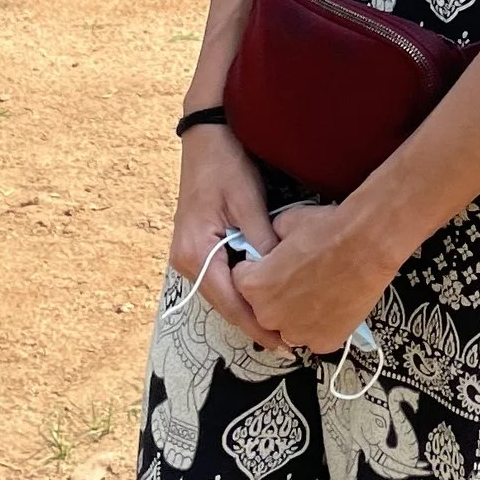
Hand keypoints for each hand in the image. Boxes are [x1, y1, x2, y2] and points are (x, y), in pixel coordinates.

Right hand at [170, 125, 275, 336]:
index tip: (284, 343)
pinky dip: (243, 290)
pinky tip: (264, 297)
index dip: (258, 325)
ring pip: (223, 293)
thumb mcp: (248, 202)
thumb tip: (280, 278)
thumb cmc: (226, 164)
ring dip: (250, 308)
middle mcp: (187, 261)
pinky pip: (221, 278)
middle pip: (225, 303)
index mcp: (196, 252)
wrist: (205, 136)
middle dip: (256, 322)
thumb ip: (261, 242)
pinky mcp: (198, 248)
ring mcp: (190, 256)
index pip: (230, 302)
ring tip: (283, 325)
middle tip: (291, 341)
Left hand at [232, 201, 394, 357]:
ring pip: (288, 326)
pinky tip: (334, 303)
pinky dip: (322, 324)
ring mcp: (297, 333)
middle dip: (275, 294)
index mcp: (253, 287)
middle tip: (299, 277)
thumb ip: (270, 238)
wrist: (367, 244)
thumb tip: (272, 242)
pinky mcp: (324, 343)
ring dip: (296, 313)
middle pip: (264, 308)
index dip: (258, 269)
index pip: (242, 282)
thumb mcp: (286, 222)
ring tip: (319, 291)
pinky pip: (315, 336)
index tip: (273, 264)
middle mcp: (269, 316)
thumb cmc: (326, 230)